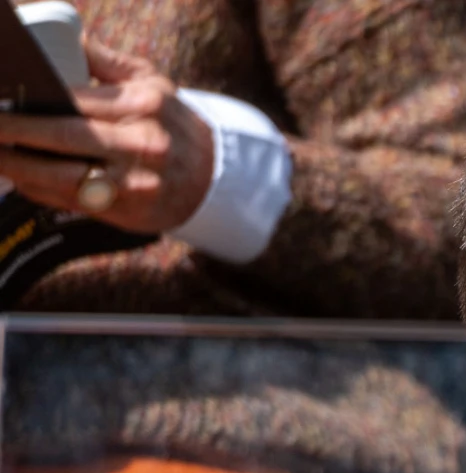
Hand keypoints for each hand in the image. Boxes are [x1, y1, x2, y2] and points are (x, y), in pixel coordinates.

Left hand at [0, 38, 213, 231]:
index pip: (75, 100)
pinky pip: (74, 201)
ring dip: (19, 166)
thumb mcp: (152, 84)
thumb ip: (107, 62)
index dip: (31, 102)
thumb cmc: (171, 124)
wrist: (213, 177)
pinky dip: (41, 191)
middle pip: (63, 136)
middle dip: (13, 131)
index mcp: (143, 104)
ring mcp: (136, 181)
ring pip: (62, 175)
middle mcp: (142, 143)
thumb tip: (68, 38)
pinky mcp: (129, 210)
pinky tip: (22, 178)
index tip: (1, 100)